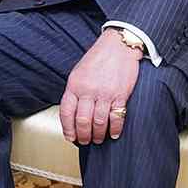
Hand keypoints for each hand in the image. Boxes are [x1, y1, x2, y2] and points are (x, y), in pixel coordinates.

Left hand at [59, 30, 141, 144]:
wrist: (118, 46)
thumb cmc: (98, 58)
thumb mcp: (78, 72)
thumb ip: (75, 91)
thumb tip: (73, 112)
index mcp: (74, 85)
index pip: (66, 112)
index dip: (67, 128)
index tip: (70, 137)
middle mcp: (88, 91)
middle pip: (82, 121)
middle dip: (83, 135)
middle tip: (85, 141)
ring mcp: (104, 94)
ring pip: (98, 122)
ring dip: (98, 135)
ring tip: (98, 139)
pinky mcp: (120, 95)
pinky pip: (116, 117)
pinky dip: (115, 129)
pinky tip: (114, 133)